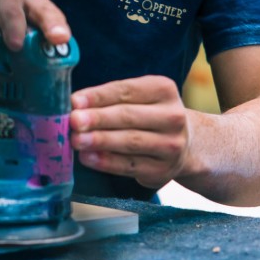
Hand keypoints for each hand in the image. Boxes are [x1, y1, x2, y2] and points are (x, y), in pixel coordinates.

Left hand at [69, 75, 190, 189]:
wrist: (185, 145)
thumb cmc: (147, 115)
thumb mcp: (138, 98)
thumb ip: (109, 99)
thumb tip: (74, 105)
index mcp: (163, 90)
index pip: (125, 90)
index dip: (98, 96)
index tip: (74, 101)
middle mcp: (172, 116)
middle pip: (128, 116)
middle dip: (97, 119)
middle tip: (73, 121)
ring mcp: (170, 145)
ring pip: (130, 141)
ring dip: (100, 140)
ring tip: (76, 140)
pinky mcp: (162, 170)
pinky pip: (129, 165)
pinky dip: (106, 162)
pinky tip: (88, 158)